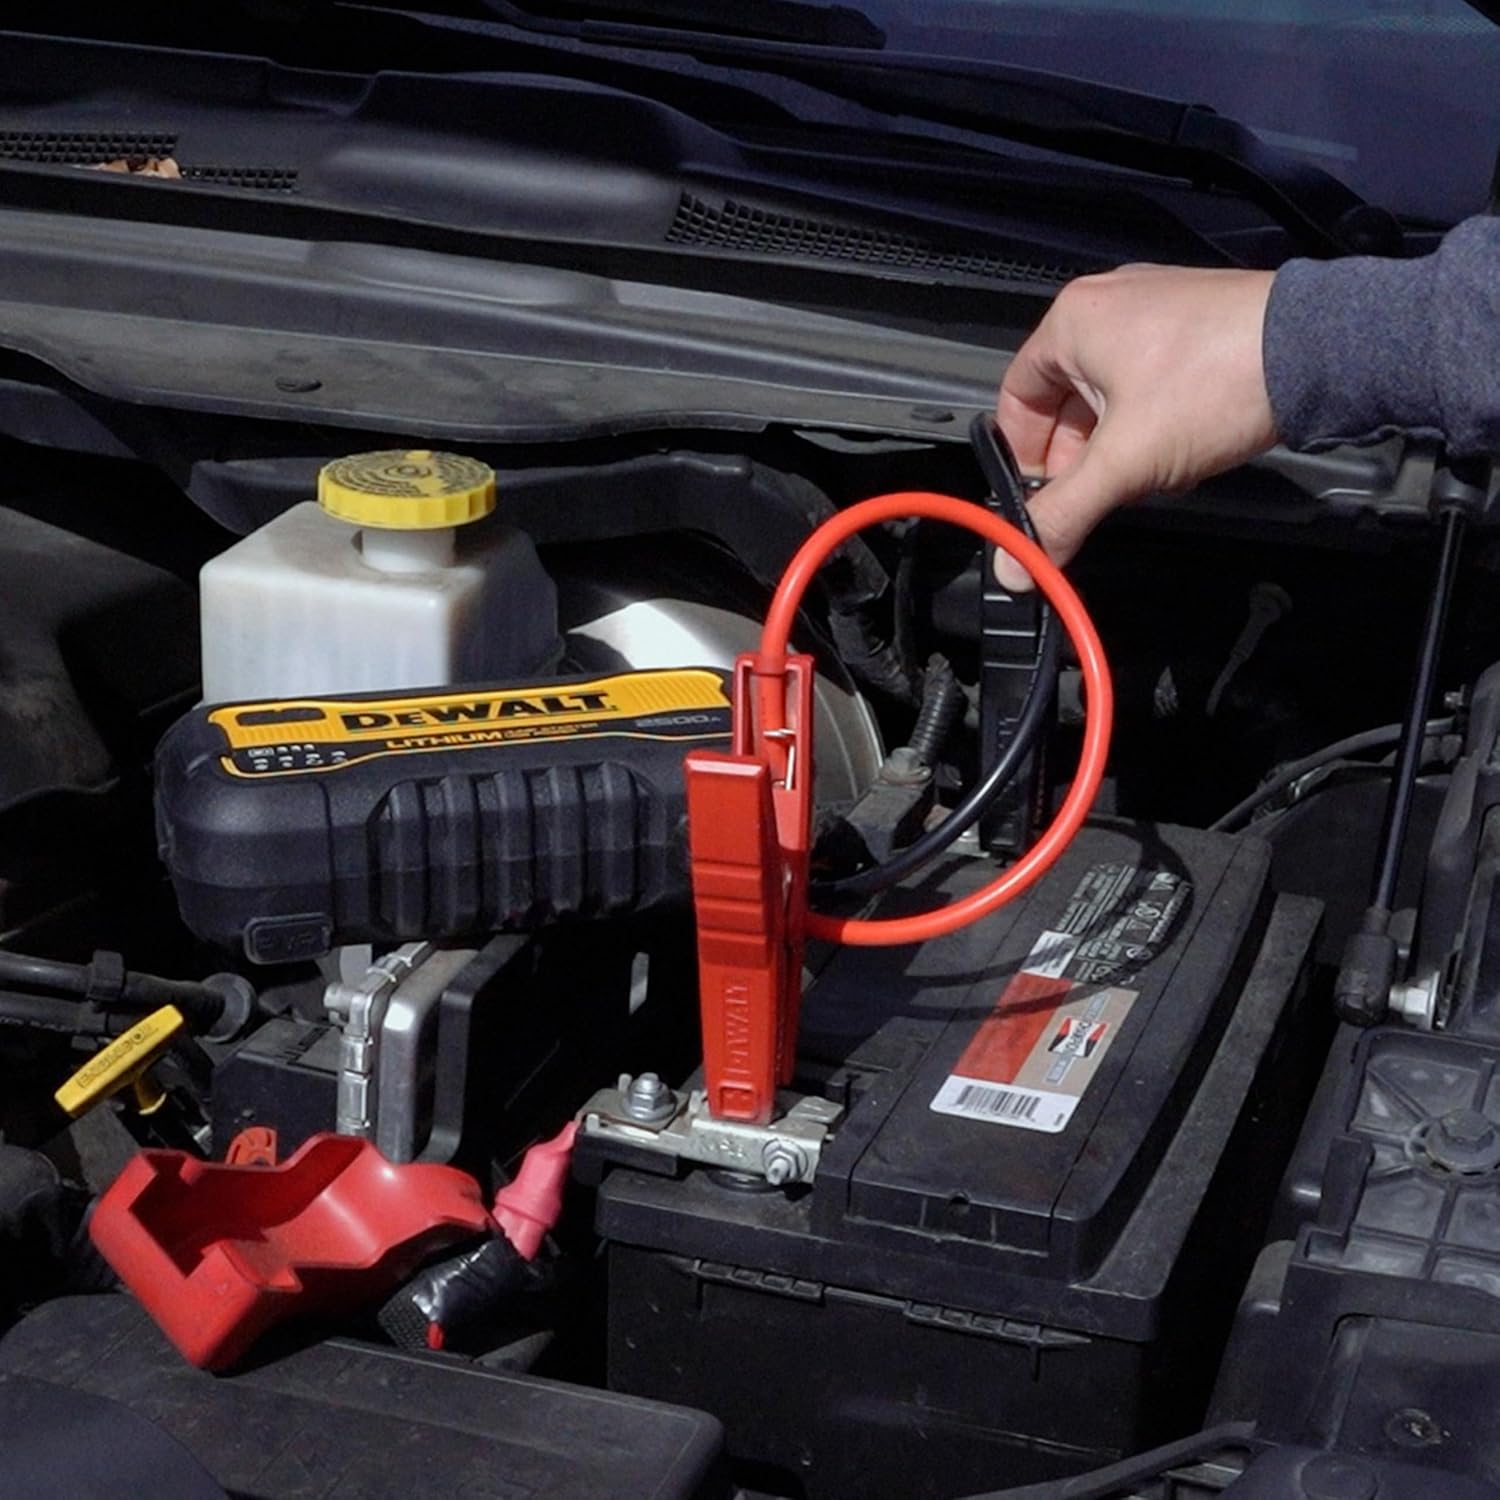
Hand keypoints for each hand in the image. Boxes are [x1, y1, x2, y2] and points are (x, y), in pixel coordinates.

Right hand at [994, 264, 1278, 587]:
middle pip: (1064, 403)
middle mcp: (1109, 305)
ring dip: (1121, 447)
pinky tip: (1183, 448)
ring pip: (1110, 398)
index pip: (1016, 399)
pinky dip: (1155, 424)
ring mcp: (1156, 310)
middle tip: (1098, 496)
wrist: (1321, 351)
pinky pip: (1151, 384)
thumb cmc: (1219, 380)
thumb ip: (1063, 513)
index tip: (1036, 499)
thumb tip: (1018, 562)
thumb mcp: (1125, 462)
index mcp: (1073, 321)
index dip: (1021, 457)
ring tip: (1151, 472)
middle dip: (1080, 459)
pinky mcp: (1196, 325)